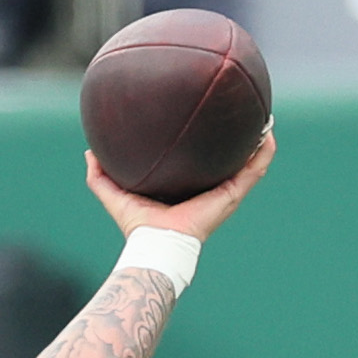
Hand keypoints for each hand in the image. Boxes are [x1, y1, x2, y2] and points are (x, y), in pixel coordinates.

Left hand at [86, 126, 274, 244]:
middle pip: (227, 159)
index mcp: (186, 187)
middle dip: (236, 138)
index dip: (205, 144)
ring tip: (264, 118)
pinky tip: (268, 132)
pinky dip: (265, 151)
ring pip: (248, 162)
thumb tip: (89, 152)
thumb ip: (99, 176)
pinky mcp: (232, 195)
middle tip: (241, 113)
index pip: (199, 162)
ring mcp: (223, 192)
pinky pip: (255, 169)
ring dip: (259, 140)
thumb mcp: (114, 195)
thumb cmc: (137, 225)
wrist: (156, 244)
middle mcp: (208, 188)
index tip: (208, 121)